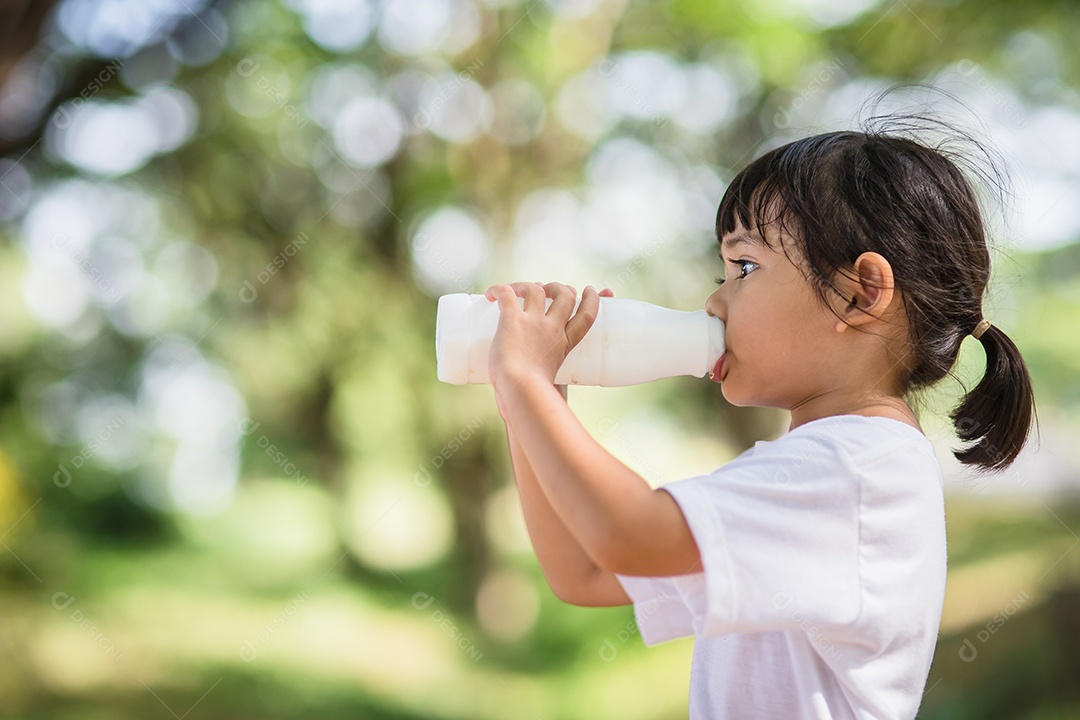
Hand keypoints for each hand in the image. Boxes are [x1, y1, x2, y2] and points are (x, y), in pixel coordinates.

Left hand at [485, 282, 613, 392]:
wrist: (522, 391)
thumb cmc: (537, 398)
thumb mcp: (555, 388)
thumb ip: (550, 388)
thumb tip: (539, 401)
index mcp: (565, 344)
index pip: (587, 316)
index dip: (593, 299)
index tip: (592, 291)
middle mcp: (553, 329)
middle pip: (564, 296)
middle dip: (559, 287)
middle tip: (548, 290)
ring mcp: (533, 322)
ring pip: (537, 289)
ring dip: (529, 285)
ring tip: (519, 289)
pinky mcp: (513, 320)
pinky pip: (507, 294)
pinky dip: (499, 288)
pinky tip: (491, 293)